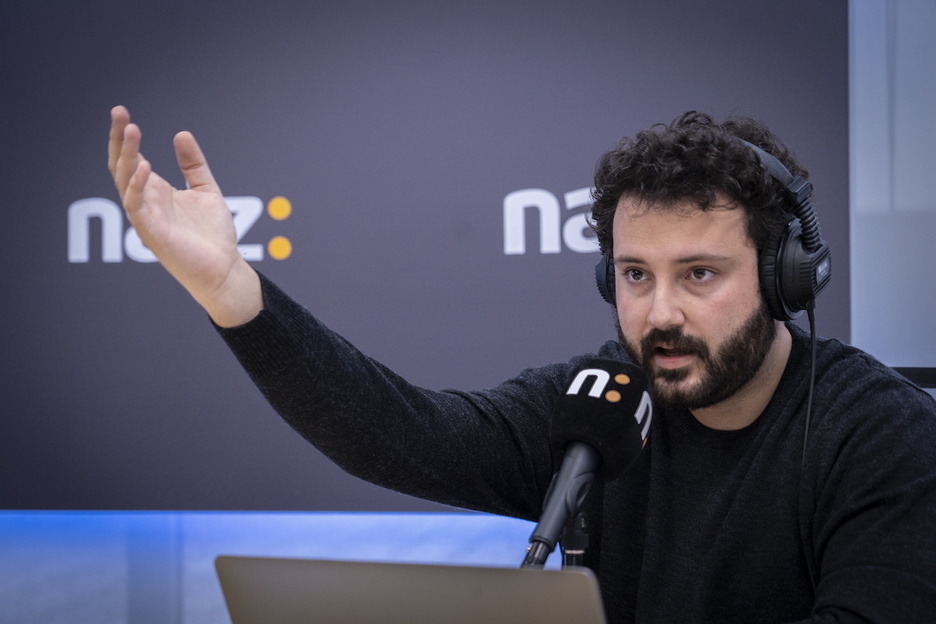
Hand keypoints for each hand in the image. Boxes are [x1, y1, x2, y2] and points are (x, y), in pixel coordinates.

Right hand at [108, 106, 261, 326]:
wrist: (225, 269)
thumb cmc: (214, 236)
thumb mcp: (206, 191)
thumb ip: (193, 165)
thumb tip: (181, 134)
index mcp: (156, 192)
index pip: (131, 158)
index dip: (125, 136)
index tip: (122, 112)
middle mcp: (146, 202)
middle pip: (121, 165)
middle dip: (118, 139)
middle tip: (119, 112)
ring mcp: (146, 217)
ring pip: (124, 181)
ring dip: (125, 155)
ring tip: (130, 130)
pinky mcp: (152, 233)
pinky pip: (136, 206)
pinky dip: (137, 186)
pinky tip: (143, 166)